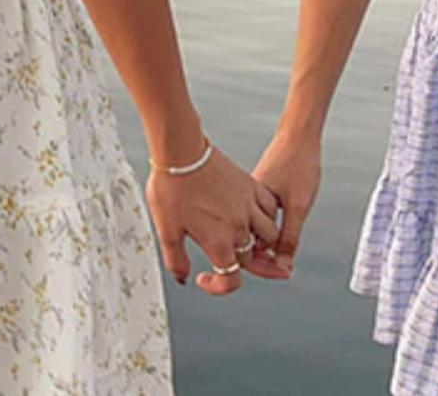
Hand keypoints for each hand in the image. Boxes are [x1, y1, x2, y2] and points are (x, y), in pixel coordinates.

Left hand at [144, 142, 282, 296]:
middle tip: (227, 258)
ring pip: (269, 236)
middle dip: (240, 263)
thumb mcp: (166, 230)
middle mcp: (239, 226)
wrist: (181, 150)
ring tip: (248, 240)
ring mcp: (248, 205)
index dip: (220, 286)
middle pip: (250, 258)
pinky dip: (267, 217)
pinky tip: (254, 216)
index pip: (231, 278)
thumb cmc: (171, 188)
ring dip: (260, 243)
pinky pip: (270, 209)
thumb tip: (183, 278)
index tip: (205, 277)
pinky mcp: (251, 186)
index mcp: (218, 241)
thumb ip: (176, 260)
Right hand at [250, 126, 320, 274]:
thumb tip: (283, 266)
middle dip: (263, 254)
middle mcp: (243, 202)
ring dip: (267, 240)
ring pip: (253, 227)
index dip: (261, 263)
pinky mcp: (256, 190)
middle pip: (247, 240)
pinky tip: (281, 226)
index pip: (247, 246)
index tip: (276, 272)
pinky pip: (257, 215)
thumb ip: (290, 238)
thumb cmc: (299, 165)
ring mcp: (248, 195)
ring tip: (283, 247)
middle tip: (281, 265)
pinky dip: (268, 226)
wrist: (299, 135)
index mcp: (248, 206)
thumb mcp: (299, 207)